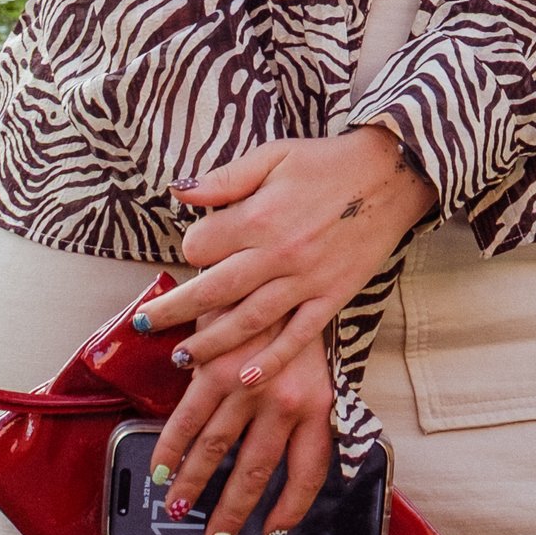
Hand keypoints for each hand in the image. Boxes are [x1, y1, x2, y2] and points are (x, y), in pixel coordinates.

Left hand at [133, 127, 435, 534]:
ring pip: (247, 322)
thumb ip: (225, 179)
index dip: (191, 247)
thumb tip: (180, 193)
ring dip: (210, 343)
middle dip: (174, 310)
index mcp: (258, 217)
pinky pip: (297, 337)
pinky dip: (271, 361)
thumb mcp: (272, 155)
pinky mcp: (331, 298)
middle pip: (213, 291)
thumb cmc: (328, 162)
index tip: (195, 249)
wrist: (391, 174)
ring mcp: (305, 281)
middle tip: (144, 326)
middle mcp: (277, 254)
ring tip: (181, 359)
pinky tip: (246, 378)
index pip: (202, 245)